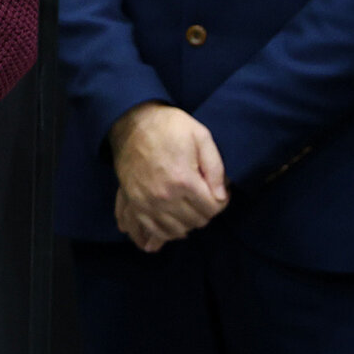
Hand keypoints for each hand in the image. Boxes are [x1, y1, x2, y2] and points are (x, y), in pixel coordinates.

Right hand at [109, 102, 228, 251]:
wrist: (131, 122)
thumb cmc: (169, 126)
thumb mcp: (201, 136)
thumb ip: (216, 168)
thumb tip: (222, 197)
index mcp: (184, 179)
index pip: (212, 209)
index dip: (221, 202)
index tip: (219, 192)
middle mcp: (165, 196)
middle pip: (196, 221)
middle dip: (205, 211)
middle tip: (204, 197)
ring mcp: (147, 201)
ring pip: (177, 230)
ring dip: (188, 222)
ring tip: (189, 207)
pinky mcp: (135, 202)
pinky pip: (154, 229)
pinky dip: (167, 231)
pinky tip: (174, 221)